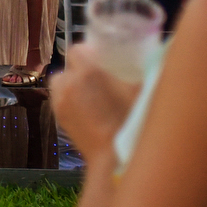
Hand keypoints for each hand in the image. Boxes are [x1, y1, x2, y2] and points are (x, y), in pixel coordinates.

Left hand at [49, 43, 140, 163]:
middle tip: (100, 79)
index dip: (90, 52)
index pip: (78, 49)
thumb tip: (148, 56)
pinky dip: (69, 99)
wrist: (115, 157)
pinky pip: (60, 98)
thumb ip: (140, 69)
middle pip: (69, 65)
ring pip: (61, 81)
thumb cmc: (133, 121)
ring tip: (91, 95)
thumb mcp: (142, 90)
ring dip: (72, 83)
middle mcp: (70, 82)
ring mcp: (61, 100)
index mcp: (89, 72)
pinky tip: (86, 109)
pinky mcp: (58, 116)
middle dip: (82, 69)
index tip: (102, 60)